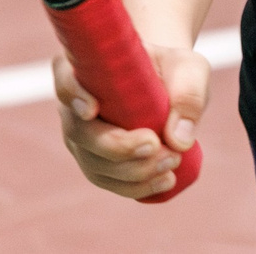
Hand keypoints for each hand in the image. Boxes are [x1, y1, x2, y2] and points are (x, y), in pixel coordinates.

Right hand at [54, 42, 209, 199]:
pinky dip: (137, 186)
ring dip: (134, 171)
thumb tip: (178, 141)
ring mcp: (84, 139)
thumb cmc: (174, 71)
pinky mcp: (98, 163)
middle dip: (118, 147)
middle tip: (155, 144)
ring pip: (95, 164)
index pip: (65, 77)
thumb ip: (188, 96)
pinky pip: (109, 182)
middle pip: (80, 133)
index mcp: (90, 69)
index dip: (72, 94)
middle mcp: (76, 106)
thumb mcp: (190, 70)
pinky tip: (166, 180)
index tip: (92, 110)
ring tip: (173, 161)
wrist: (171, 87)